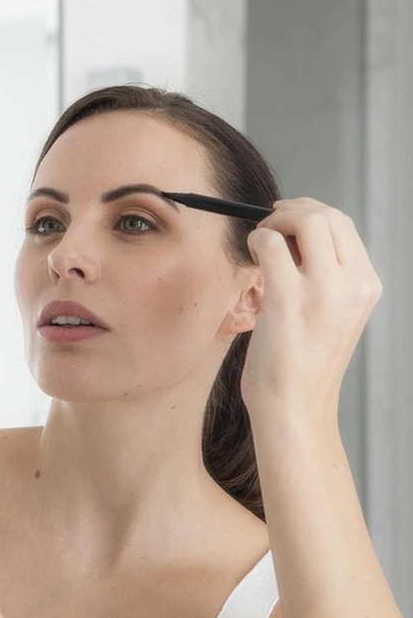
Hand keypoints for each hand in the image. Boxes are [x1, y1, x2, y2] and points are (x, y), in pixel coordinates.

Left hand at [242, 198, 381, 419]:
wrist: (295, 406)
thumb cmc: (301, 363)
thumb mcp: (332, 315)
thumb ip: (325, 278)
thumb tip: (294, 239)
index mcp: (366, 285)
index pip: (344, 225)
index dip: (310, 213)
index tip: (285, 221)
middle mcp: (352, 283)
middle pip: (327, 215)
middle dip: (292, 211)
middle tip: (268, 226)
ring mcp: (323, 290)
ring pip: (304, 221)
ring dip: (273, 223)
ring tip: (261, 245)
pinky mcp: (288, 299)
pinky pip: (270, 244)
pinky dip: (256, 241)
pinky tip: (252, 259)